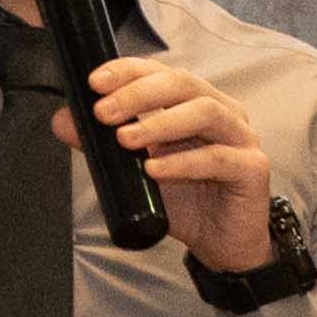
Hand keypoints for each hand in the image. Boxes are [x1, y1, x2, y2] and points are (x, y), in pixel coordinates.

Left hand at [70, 52, 276, 280]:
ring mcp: (242, 138)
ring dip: (160, 122)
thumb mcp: (137, 170)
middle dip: (139, 93)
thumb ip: (104, 144)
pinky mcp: (253, 169)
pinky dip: (182, 162)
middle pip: (183, 83)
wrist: (223, 245)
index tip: (95, 82)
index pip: (162, 72)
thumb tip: (63, 120)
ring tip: (125, 139)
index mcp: (197, 102)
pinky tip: (154, 170)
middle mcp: (224, 112)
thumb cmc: (187, 201)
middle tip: (104, 112)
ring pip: (204, 112)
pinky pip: (217, 158)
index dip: (129, 71)